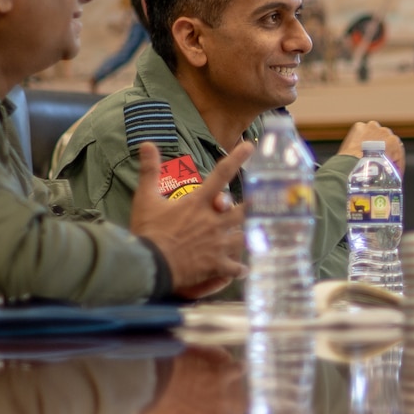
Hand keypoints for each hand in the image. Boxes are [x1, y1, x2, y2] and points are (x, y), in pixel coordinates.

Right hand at [129, 141, 252, 297]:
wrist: (148, 265)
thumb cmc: (147, 231)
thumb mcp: (145, 198)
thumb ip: (149, 170)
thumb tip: (147, 144)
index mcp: (198, 203)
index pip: (221, 174)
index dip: (237, 158)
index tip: (250, 146)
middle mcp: (213, 221)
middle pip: (243, 209)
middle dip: (256, 204)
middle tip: (267, 201)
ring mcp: (218, 243)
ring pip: (244, 236)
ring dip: (248, 235)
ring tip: (256, 235)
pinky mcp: (216, 264)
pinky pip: (235, 267)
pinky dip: (240, 269)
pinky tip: (244, 269)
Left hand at [339, 120, 404, 173]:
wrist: (355, 167)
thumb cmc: (374, 173)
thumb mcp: (390, 173)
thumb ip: (393, 169)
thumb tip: (392, 176)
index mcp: (395, 142)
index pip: (396, 151)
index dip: (392, 161)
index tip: (388, 168)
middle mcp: (386, 131)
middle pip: (385, 140)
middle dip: (381, 149)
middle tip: (375, 161)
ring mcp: (371, 127)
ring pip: (373, 134)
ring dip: (370, 141)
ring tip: (364, 154)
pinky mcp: (358, 127)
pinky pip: (361, 132)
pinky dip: (359, 138)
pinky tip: (356, 148)